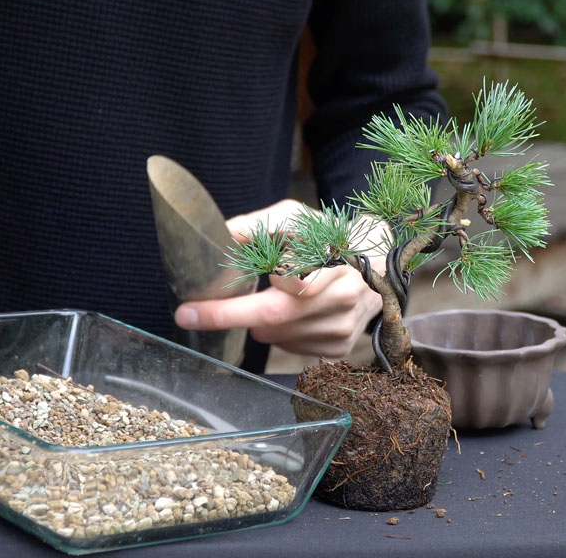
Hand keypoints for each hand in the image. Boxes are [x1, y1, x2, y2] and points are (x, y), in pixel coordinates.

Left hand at [174, 199, 385, 358]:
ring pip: (277, 336)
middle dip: (229, 317)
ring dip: (257, 321)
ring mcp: (343, 327)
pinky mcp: (340, 347)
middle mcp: (342, 298)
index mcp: (333, 262)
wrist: (376, 262)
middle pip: (274, 317)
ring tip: (267, 297)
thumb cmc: (329, 237)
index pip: (285, 284)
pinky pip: (291, 348)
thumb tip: (218, 234)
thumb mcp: (296, 218)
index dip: (239, 298)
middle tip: (189, 316)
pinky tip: (289, 314)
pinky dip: (278, 333)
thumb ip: (257, 225)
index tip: (193, 307)